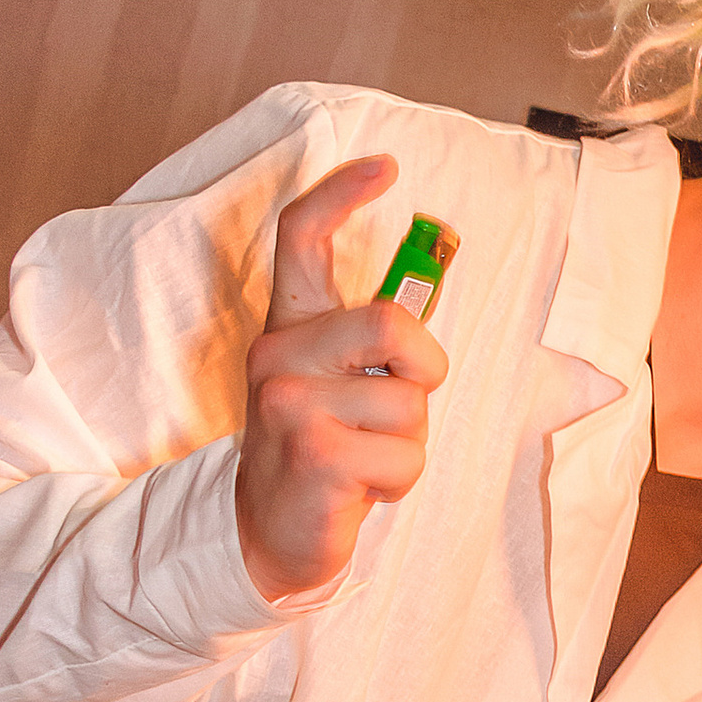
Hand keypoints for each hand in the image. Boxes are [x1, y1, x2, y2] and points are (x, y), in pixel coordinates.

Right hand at [234, 155, 446, 600]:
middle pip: (391, 324)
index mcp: (289, 329)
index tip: (386, 166)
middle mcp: (278, 354)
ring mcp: (288, 401)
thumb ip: (375, 347)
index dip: (341, 194)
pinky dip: (399, 482)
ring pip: (409, 404)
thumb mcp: (342, 388)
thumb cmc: (324, 455)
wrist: (269, 535)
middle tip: (399, 406)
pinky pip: (404, 456)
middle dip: (423, 371)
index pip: (303, 239)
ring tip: (365, 459)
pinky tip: (359, 491)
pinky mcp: (313, 451)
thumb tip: (432, 299)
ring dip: (408, 443)